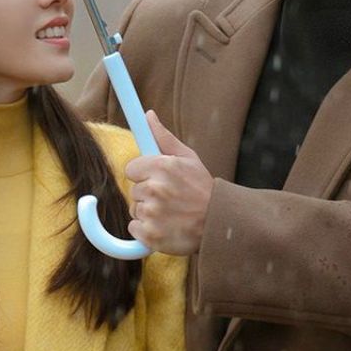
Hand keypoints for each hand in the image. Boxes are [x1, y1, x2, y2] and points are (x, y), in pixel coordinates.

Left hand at [124, 111, 213, 255]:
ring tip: (171, 213)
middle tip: (170, 198)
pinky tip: (166, 227)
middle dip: (147, 194)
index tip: (158, 180)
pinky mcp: (151, 235)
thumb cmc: (202, 189)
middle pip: (134, 190)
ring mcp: (153, 213)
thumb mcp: (188, 158)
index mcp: (162, 166)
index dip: (144, 175)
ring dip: (148, 213)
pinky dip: (146, 230)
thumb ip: (164, 137)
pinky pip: (134, 229)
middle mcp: (155, 189)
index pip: (131, 169)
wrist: (219, 223)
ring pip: (135, 210)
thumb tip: (148, 115)